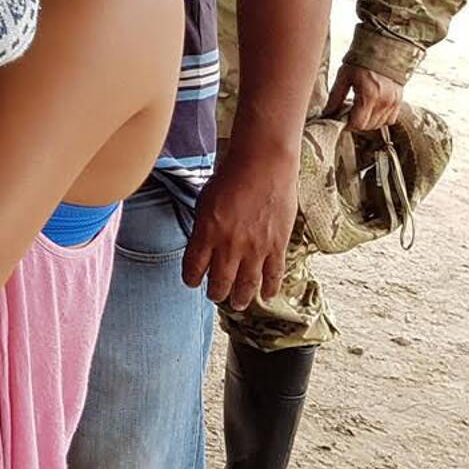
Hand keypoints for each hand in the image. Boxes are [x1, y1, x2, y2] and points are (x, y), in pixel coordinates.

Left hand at [183, 146, 296, 308]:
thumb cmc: (230, 177)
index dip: (192, 279)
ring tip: (237, 304)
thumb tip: (203, 247)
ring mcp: (255, 248)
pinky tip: (266, 296)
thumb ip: (203, 228)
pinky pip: (273, 275)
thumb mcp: (205, 202)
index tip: (192, 282)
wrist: (263, 165)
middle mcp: (229, 245)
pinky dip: (269, 288)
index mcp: (206, 232)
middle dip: (216, 293)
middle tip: (216, 297)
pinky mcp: (277, 246)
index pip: (194, 267)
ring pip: (246, 284)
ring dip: (241, 298)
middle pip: (220, 282)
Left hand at [326, 64, 404, 130]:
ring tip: (357, 110)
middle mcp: (384, 101)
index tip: (339, 119)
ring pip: (379, 124)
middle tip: (345, 114)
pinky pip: (390, 119)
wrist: (383, 49)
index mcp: (370, 95)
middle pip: (368, 126)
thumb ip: (336, 96)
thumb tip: (327, 112)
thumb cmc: (361, 61)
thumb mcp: (344, 76)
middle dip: (355, 123)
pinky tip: (370, 109)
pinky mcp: (399, 101)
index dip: (346, 125)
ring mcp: (393, 102)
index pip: (358, 123)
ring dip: (367, 122)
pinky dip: (379, 119)